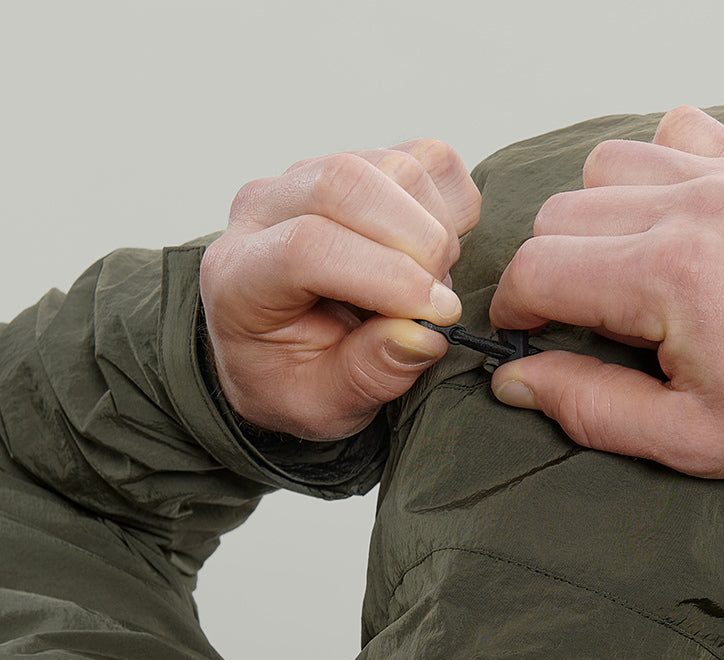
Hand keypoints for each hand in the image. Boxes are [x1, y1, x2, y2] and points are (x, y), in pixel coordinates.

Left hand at [200, 139, 480, 439]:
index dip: (387, 277)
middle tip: (439, 303)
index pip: (309, 246)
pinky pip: (425, 159)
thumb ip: (370, 374)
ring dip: (437, 229)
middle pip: (347, 183)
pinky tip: (436, 253)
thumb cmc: (295, 377)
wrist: (283, 348)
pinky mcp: (360, 163)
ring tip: (431, 286)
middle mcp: (266, 208)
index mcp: (241, 275)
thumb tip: (425, 333)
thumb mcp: (324, 405)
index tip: (437, 316)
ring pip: (395, 167)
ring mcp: (312, 175)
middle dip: (419, 243)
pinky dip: (451, 205)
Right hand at [489, 107, 723, 505]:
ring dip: (596, 221)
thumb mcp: (689, 440)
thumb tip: (517, 377)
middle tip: (580, 326)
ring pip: (609, 167)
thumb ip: (589, 405)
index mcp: (673, 275)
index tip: (527, 339)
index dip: (516, 310)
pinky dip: (657, 171)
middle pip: (564, 214)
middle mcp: (700, 208)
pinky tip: (671, 225)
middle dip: (552, 273)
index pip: (540, 267)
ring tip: (625, 280)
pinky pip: (679, 134)